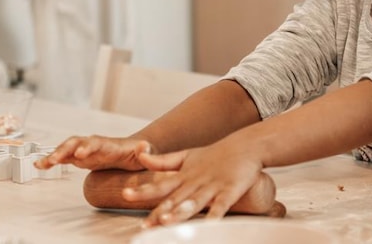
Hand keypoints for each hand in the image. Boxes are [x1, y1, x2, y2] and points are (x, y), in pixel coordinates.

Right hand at [33, 135, 152, 170]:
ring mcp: (86, 149)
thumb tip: (144, 146)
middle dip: (65, 150)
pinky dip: (52, 160)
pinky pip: (64, 157)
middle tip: (55, 160)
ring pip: (67, 148)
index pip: (97, 143)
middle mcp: (94, 144)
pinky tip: (39, 165)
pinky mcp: (80, 157)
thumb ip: (144, 150)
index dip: (88, 147)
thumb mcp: (146, 153)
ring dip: (55, 154)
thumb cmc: (138, 153)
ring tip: (41, 164)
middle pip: (77, 142)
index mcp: (110, 145)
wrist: (133, 152)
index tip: (80, 154)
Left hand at [123, 140, 263, 226]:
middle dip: (159, 211)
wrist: (245, 145)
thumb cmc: (214, 155)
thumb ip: (162, 161)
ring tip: (167, 221)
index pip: (160, 185)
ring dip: (181, 212)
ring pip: (194, 202)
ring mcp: (212, 186)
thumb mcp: (186, 156)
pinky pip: (221, 206)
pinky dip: (215, 215)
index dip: (144, 191)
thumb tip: (140, 156)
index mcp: (184, 176)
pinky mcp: (230, 191)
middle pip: (175, 198)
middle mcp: (195, 182)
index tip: (126, 194)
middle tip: (145, 223)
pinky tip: (209, 225)